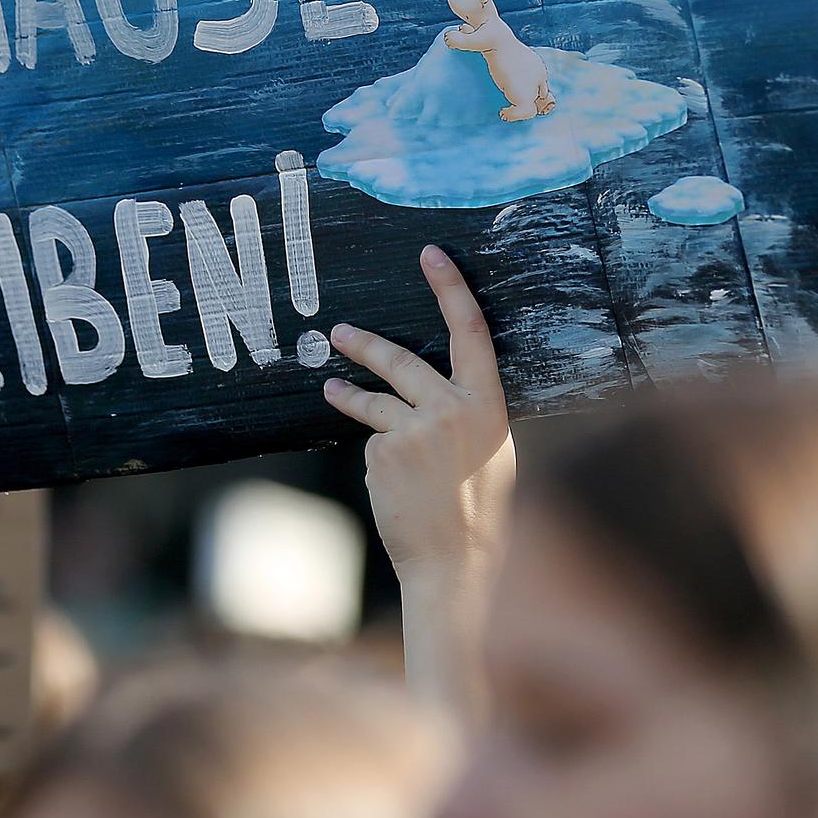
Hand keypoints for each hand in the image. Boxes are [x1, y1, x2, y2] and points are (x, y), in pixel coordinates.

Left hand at [324, 244, 514, 719]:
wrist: (456, 562)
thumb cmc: (478, 510)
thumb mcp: (490, 451)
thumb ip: (466, 414)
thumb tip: (436, 388)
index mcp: (489, 405)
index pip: (471, 332)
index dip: (450, 289)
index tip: (429, 255)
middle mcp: (453, 410)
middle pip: (403, 361)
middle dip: (366, 342)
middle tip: (338, 330)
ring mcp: (415, 429)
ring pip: (374, 401)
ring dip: (347, 392)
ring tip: (327, 386)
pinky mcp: (383, 451)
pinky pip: (373, 442)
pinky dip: (377, 458)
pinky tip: (392, 485)